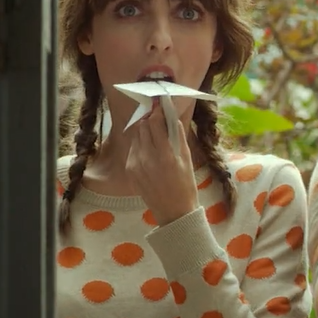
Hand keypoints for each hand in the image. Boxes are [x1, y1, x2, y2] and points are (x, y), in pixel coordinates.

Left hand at [125, 98, 198, 224]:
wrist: (173, 211)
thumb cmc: (185, 185)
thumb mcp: (187, 160)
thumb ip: (178, 137)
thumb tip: (172, 118)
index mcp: (164, 155)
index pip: (154, 123)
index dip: (157, 111)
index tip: (160, 105)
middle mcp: (147, 158)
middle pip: (142, 127)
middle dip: (150, 120)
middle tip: (158, 118)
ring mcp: (135, 164)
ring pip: (136, 137)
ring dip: (145, 131)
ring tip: (155, 135)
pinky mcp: (130, 170)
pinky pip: (133, 149)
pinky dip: (140, 145)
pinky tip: (150, 150)